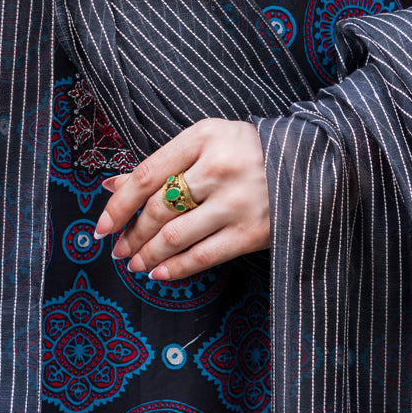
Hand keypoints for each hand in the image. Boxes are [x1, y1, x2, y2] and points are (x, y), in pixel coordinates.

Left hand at [94, 119, 269, 281]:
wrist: (311, 162)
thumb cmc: (246, 150)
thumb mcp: (205, 143)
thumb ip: (161, 164)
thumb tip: (111, 185)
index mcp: (201, 138)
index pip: (146, 176)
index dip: (118, 206)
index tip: (101, 226)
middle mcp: (217, 168)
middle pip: (159, 209)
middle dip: (131, 235)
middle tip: (118, 250)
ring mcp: (236, 201)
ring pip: (176, 236)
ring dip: (148, 255)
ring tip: (134, 264)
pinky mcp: (253, 231)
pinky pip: (204, 255)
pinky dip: (177, 268)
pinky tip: (159, 273)